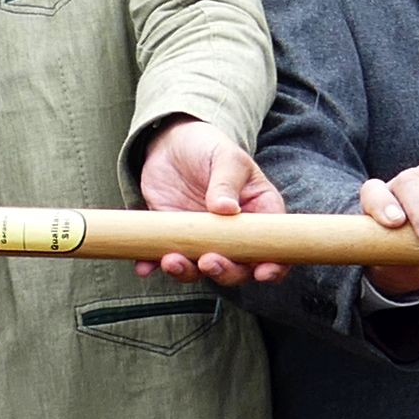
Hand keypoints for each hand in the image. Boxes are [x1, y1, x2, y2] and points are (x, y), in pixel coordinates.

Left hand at [136, 118, 290, 284]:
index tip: (261, 272)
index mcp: (258, 214)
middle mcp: (234, 235)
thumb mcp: (225, 158)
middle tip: (208, 261)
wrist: (172, 146)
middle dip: (225, 271)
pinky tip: (144, 266)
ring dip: (187, 272)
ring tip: (171, 260)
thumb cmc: (209, 148)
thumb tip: (226, 209)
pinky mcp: (175, 239)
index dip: (273, 265)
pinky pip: (165, 259)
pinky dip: (153, 265)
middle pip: (238, 267)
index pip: (274, 247)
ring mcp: (204, 240)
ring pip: (201, 269)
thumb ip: (227, 182)